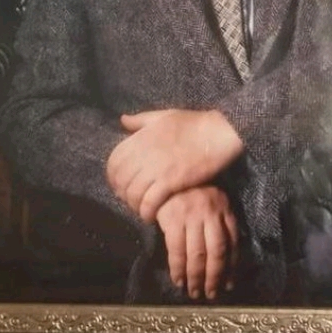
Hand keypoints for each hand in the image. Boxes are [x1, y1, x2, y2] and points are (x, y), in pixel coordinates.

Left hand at [106, 109, 243, 222]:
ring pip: (133, 194)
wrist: (218, 132)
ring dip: (134, 205)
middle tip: (131, 200)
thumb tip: (123, 120)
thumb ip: (141, 120)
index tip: (120, 185)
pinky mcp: (170, 181)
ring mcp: (156, 168)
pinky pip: (149, 202)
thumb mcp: (163, 116)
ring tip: (141, 209)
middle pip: (121, 181)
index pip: (114, 161)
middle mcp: (144, 153)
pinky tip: (150, 216)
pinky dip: (146, 212)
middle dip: (123, 194)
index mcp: (140, 138)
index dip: (113, 177)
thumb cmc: (193, 123)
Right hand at [156, 185, 238, 300]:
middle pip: (217, 251)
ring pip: (198, 253)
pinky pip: (177, 250)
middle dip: (214, 276)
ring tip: (194, 292)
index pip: (232, 241)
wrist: (163, 175)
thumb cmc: (188, 191)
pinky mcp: (172, 218)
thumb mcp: (209, 201)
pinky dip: (178, 268)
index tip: (228, 283)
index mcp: (223, 207)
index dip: (231, 266)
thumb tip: (225, 258)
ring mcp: (191, 215)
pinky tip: (178, 280)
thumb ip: (217, 222)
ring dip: (196, 277)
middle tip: (211, 294)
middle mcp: (211, 211)